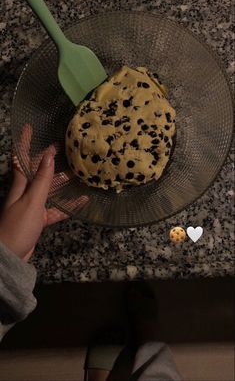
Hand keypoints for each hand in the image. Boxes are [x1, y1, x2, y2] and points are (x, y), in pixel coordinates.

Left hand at [0, 125, 86, 261]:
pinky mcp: (38, 220)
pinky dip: (67, 205)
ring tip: (75, 171)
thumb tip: (49, 157)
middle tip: (59, 147)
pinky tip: (81, 201)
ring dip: (60, 181)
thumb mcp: (31, 202)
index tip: (28, 127)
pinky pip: (55, 209)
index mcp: (19, 185)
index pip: (21, 158)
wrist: (8, 257)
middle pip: (37, 172)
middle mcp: (25, 193)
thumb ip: (42, 181)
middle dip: (46, 158)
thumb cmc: (16, 227)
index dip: (24, 142)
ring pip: (48, 189)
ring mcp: (32, 207)